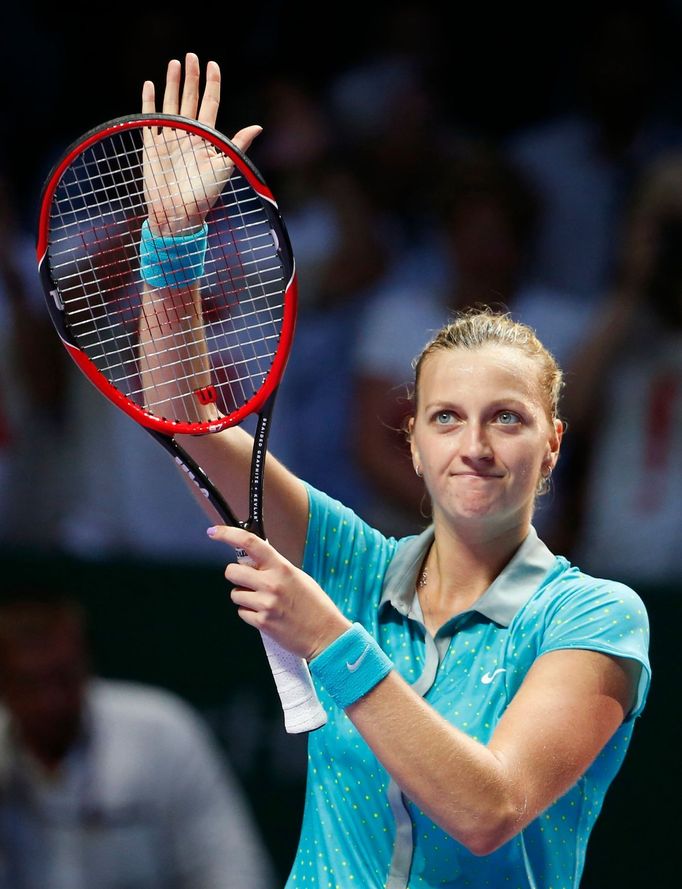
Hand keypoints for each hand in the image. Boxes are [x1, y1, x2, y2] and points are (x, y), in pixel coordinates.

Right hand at [141, 52, 261, 235]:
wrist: (178, 213)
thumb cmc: (204, 195)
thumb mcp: (225, 167)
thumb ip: (237, 144)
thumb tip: (258, 126)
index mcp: (207, 138)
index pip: (210, 103)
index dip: (212, 84)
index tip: (213, 64)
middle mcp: (189, 134)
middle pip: (191, 98)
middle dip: (191, 77)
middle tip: (191, 56)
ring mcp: (170, 138)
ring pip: (171, 103)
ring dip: (172, 83)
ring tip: (174, 63)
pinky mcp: (152, 145)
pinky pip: (150, 117)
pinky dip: (149, 101)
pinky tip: (150, 85)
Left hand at [207, 526, 351, 659]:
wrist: (326, 634)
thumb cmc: (315, 605)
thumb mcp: (298, 577)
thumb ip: (274, 568)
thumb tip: (251, 562)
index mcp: (282, 568)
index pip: (250, 543)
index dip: (228, 535)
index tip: (214, 532)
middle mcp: (272, 584)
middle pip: (231, 572)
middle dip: (237, 576)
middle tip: (250, 582)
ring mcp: (266, 604)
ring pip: (235, 594)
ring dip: (245, 597)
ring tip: (265, 602)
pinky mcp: (262, 623)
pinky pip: (242, 613)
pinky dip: (250, 614)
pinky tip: (267, 615)